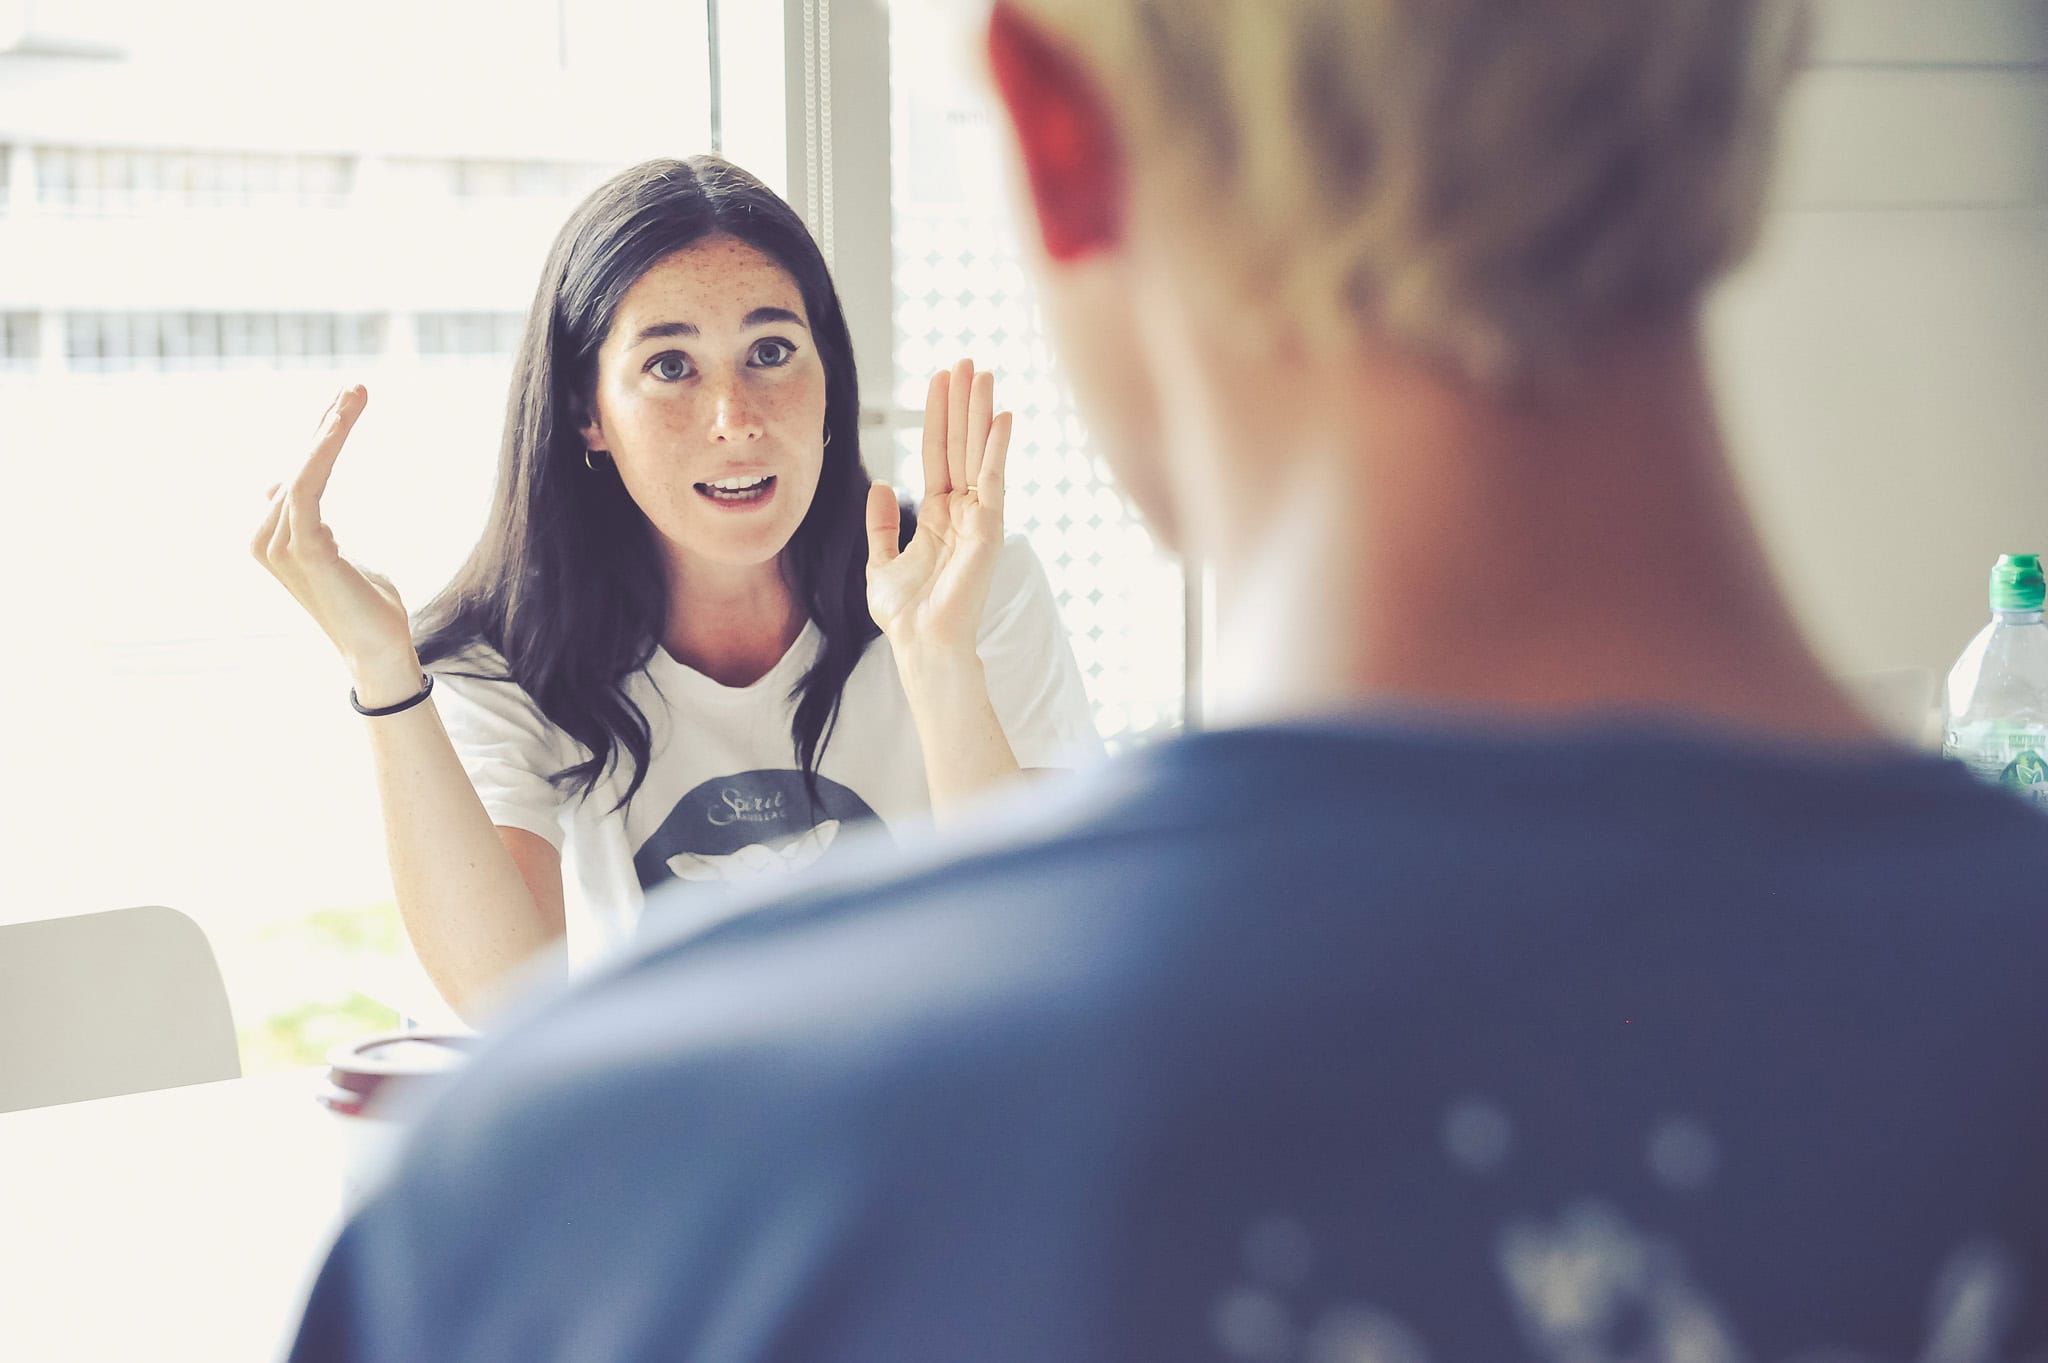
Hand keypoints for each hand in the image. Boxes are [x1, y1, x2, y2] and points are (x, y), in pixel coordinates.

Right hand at [250, 386, 419, 698]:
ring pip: (304, 469)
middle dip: (328, 422)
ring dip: (329, 429)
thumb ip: (312, 522)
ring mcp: (279, 544)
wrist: (381, 649)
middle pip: (299, 465)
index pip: (298, 471)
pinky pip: (308, 487)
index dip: (321, 434)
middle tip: (357, 386)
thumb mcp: (336, 551)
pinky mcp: (301, 548)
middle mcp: (267, 536)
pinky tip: (339, 426)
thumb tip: (286, 486)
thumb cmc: (369, 606)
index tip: (349, 400)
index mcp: (275, 535)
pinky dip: (323, 453)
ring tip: (355, 394)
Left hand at [865, 359, 1012, 661]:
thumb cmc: (907, 616)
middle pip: (960, 444)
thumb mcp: (881, 562)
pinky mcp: (989, 531)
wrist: (921, 646)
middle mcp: (963, 511)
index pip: (938, 453)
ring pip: (978, 454)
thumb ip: (881, 524)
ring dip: (980, 412)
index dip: (937, 415)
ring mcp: (979, 519)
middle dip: (962, 402)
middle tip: (967, 359)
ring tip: (983, 372)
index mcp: (939, 515)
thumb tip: (878, 484)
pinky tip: (1002, 417)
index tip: (940, 378)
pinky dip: (998, 448)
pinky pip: (994, 481)